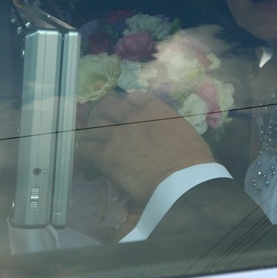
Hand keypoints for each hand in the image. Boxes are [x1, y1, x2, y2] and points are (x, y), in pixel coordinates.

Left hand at [76, 91, 214, 204]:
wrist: (183, 180)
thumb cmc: (193, 161)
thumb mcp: (186, 134)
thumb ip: (170, 129)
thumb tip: (167, 138)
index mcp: (156, 110)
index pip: (133, 97)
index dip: (126, 105)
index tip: (126, 113)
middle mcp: (133, 117)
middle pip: (107, 106)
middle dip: (102, 114)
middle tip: (102, 125)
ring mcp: (118, 135)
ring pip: (92, 126)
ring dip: (90, 134)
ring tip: (91, 144)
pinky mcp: (106, 156)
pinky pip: (85, 150)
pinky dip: (83, 156)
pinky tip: (86, 165)